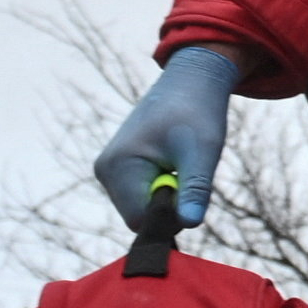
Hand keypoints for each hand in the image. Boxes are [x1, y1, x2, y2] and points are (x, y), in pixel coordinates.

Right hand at [94, 47, 237, 237]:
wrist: (189, 83)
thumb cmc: (198, 112)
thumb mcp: (203, 152)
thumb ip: (195, 189)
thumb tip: (190, 224)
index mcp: (118, 167)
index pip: (140, 221)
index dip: (170, 216)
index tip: (191, 189)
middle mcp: (105, 171)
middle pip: (139, 217)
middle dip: (169, 206)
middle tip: (189, 172)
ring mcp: (108, 171)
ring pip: (142, 208)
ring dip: (167, 197)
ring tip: (181, 164)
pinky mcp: (117, 170)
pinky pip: (141, 196)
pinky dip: (162, 188)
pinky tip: (172, 164)